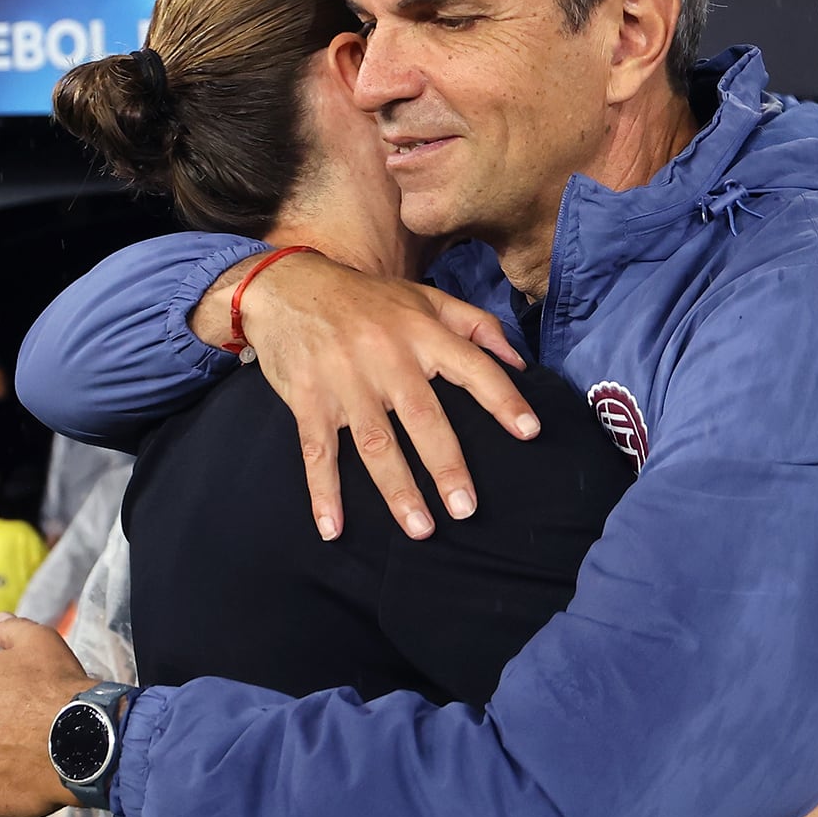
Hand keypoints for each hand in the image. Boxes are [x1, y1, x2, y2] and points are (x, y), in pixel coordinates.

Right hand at [194, 251, 537, 540]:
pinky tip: (332, 527)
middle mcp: (386, 358)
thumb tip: (521, 362)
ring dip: (397, 489)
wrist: (288, 287)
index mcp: (421, 332)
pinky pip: (316, 452)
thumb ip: (476, 325)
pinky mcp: (309, 400)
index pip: (472, 367)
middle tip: (465, 509)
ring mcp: (345, 381)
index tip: (529, 432)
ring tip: (420, 529)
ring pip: (375, 442)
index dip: (502, 398)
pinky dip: (323, 492)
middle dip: (445, 465)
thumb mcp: (424, 298)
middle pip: (422, 417)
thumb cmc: (367, 300)